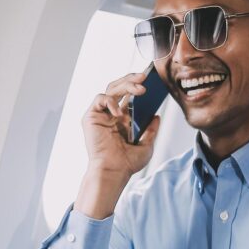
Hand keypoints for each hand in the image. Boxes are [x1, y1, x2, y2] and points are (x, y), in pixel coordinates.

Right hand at [74, 72, 161, 218]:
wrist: (113, 171)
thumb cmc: (127, 163)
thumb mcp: (146, 145)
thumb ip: (151, 130)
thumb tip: (157, 116)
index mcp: (123, 119)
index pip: (129, 95)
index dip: (138, 85)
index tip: (151, 80)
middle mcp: (111, 114)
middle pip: (120, 87)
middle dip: (132, 79)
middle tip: (145, 77)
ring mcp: (101, 114)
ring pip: (111, 89)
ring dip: (126, 84)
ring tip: (140, 88)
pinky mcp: (91, 117)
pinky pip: (100, 99)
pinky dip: (110, 102)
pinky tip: (119, 113)